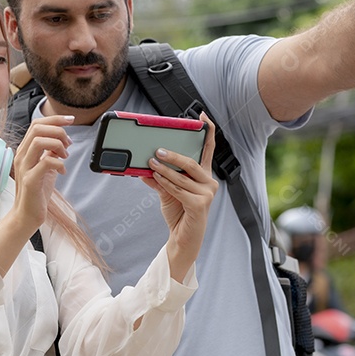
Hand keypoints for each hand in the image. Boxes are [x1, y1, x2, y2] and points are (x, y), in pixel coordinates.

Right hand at [9, 115, 73, 232]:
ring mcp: (25, 168)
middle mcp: (22, 156)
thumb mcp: (46, 166)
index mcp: (25, 150)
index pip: (37, 124)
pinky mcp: (30, 181)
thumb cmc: (37, 191)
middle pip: (38, 128)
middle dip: (58, 130)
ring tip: (65, 156)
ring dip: (58, 145)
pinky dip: (59, 163)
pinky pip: (46, 163)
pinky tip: (62, 171)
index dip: (55, 119)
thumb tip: (62, 140)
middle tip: (69, 143)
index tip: (71, 120)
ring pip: (39, 142)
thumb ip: (51, 152)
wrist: (27, 214)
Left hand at [140, 114, 218, 280]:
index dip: (209, 132)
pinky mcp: (200, 205)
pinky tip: (156, 178)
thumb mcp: (167, 191)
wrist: (183, 239)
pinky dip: (166, 183)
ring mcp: (207, 194)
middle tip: (157, 149)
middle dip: (174, 154)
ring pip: (183, 176)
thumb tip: (144, 165)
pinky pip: (179, 190)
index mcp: (203, 175)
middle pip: (192, 162)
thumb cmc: (179, 213)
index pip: (209, 149)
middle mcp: (209, 182)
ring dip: (164, 169)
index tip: (203, 116)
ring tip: (150, 163)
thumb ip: (159, 178)